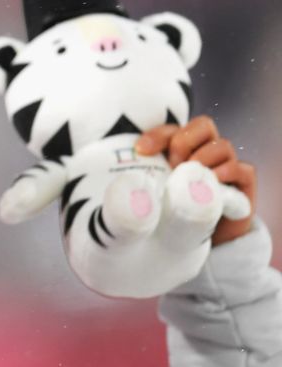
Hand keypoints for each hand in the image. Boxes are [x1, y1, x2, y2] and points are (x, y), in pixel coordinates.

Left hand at [136, 115, 256, 245]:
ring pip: (222, 146)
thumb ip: (140, 182)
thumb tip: (123, 182)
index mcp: (182, 149)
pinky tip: (213, 182)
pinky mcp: (243, 186)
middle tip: (172, 165)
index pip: (173, 129)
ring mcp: (226, 167)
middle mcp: (206, 152)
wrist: (200, 241)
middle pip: (204, 125)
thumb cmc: (168, 213)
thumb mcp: (151, 194)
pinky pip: (243, 168)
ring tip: (190, 177)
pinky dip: (228, 171)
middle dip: (184, 142)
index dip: (158, 134)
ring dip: (204, 158)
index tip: (141, 150)